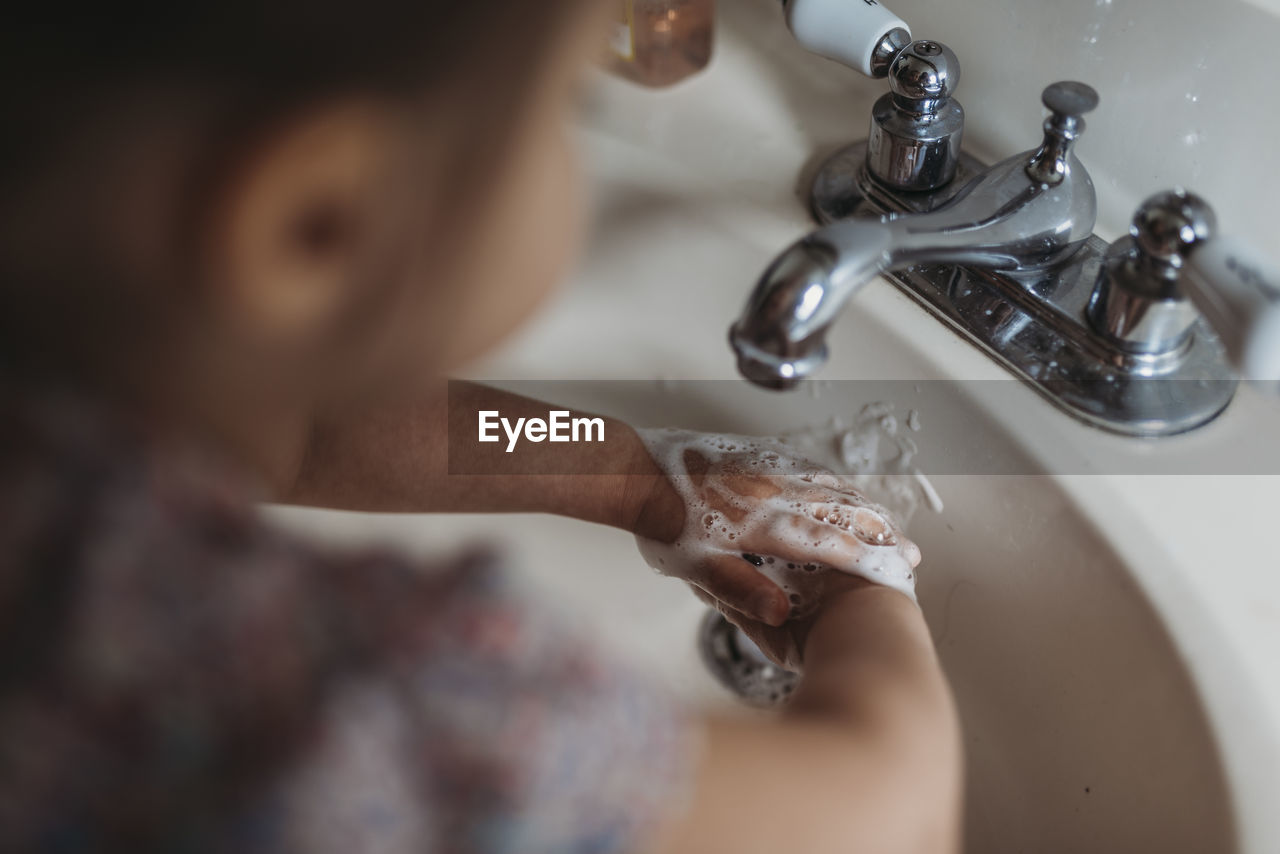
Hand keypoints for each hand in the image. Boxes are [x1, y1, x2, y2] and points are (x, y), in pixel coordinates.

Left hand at [627, 429, 920, 629]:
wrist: (634, 474)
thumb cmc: (661, 525)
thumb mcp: (697, 568)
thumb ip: (741, 588)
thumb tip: (782, 612)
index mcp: (761, 524)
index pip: (826, 543)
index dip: (865, 557)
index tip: (896, 567)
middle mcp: (770, 491)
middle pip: (837, 510)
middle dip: (877, 530)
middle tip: (907, 547)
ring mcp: (764, 468)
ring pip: (825, 484)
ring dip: (859, 504)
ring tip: (884, 520)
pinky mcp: (753, 454)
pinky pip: (802, 466)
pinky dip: (828, 480)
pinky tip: (836, 486)